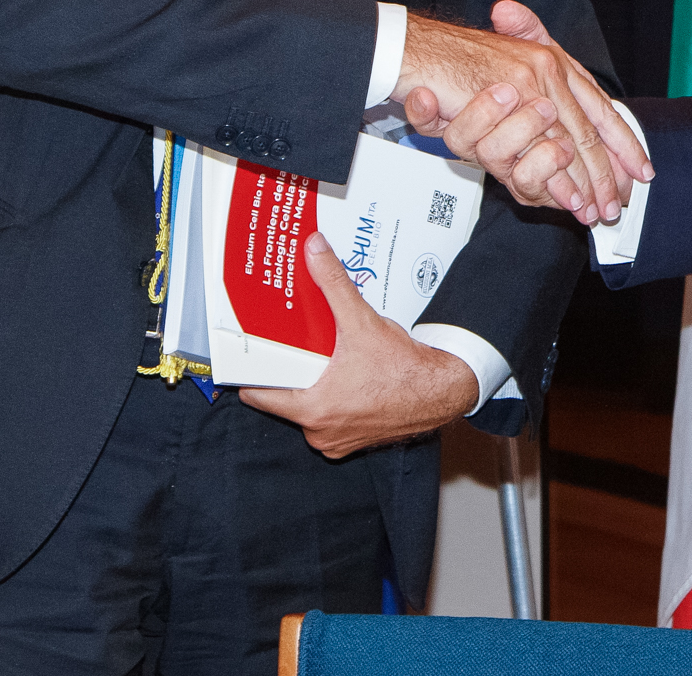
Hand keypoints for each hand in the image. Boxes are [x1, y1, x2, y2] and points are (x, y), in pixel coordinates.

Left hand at [240, 230, 479, 458]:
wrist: (444, 391)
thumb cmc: (404, 369)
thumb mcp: (363, 322)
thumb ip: (334, 285)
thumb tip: (314, 251)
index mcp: (313, 409)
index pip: (260, 396)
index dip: (252, 373)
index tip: (247, 355)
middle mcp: (321, 432)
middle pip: (286, 400)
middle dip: (289, 374)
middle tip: (290, 346)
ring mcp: (339, 440)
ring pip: (310, 410)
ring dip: (313, 387)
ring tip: (318, 357)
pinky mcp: (356, 441)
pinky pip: (332, 419)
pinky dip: (334, 400)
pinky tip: (345, 375)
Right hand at [398, 2, 650, 223]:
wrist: (416, 49)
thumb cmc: (459, 56)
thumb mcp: (504, 52)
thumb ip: (529, 43)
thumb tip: (564, 78)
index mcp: (552, 61)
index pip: (598, 105)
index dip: (622, 139)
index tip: (642, 170)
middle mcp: (545, 72)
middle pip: (588, 129)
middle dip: (607, 172)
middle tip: (619, 203)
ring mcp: (527, 91)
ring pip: (567, 144)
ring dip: (583, 180)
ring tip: (597, 207)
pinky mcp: (504, 111)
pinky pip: (538, 150)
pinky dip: (555, 178)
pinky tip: (569, 199)